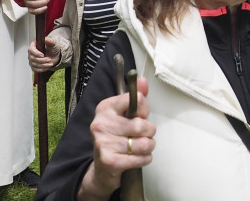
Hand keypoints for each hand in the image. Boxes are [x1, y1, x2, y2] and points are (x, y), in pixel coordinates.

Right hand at [28, 38, 59, 71]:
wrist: (55, 54)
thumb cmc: (53, 47)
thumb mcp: (53, 43)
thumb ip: (50, 41)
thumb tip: (47, 40)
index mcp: (34, 45)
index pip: (31, 49)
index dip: (36, 53)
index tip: (42, 55)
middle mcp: (31, 53)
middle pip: (33, 58)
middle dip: (42, 60)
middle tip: (49, 59)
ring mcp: (32, 60)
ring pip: (34, 64)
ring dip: (43, 65)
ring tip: (51, 63)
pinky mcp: (34, 66)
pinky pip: (36, 69)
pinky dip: (42, 69)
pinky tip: (48, 67)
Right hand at [80, 78, 155, 199]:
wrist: (102, 169)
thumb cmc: (117, 138)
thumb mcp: (124, 115)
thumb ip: (135, 98)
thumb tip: (143, 81)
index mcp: (105, 108)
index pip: (136, 100)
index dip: (144, 109)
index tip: (140, 116)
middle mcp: (100, 124)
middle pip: (141, 125)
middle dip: (149, 132)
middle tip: (143, 135)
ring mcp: (103, 143)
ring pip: (144, 143)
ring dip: (149, 147)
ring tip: (142, 147)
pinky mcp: (109, 161)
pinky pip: (141, 158)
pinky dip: (145, 159)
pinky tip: (138, 157)